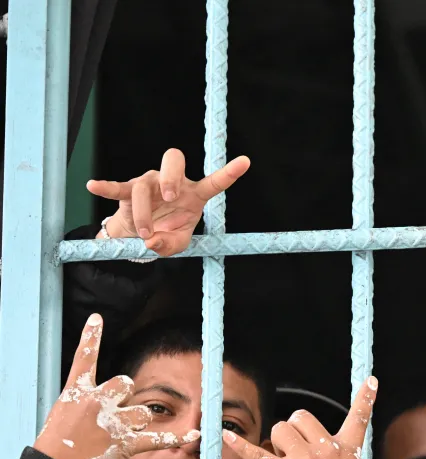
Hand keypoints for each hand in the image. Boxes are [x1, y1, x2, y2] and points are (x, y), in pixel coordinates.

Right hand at [34, 313, 199, 458]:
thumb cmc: (57, 446)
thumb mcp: (64, 414)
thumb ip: (86, 400)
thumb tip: (109, 396)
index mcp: (77, 394)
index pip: (84, 359)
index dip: (91, 337)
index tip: (98, 318)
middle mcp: (97, 403)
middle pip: (126, 384)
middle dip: (123, 397)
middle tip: (109, 417)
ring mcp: (113, 423)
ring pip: (143, 411)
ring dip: (136, 422)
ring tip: (116, 437)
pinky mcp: (125, 444)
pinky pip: (157, 437)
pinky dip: (176, 436)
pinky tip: (194, 433)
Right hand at [88, 148, 250, 256]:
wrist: (141, 236)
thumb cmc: (166, 234)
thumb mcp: (175, 245)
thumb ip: (170, 246)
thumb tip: (152, 243)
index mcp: (195, 194)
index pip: (214, 181)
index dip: (229, 172)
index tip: (245, 162)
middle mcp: (173, 183)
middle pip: (173, 159)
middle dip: (172, 175)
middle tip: (171, 196)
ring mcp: (150, 183)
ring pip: (143, 187)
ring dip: (143, 214)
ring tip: (146, 234)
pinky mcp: (128, 190)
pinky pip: (117, 187)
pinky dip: (106, 186)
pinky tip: (93, 186)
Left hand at [222, 377, 376, 458]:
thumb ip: (337, 458)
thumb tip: (315, 449)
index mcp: (347, 450)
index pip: (360, 418)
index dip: (366, 398)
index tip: (371, 380)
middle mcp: (327, 448)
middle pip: (302, 417)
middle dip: (294, 428)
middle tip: (297, 451)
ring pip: (281, 429)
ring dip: (279, 443)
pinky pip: (258, 455)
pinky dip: (240, 446)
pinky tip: (225, 435)